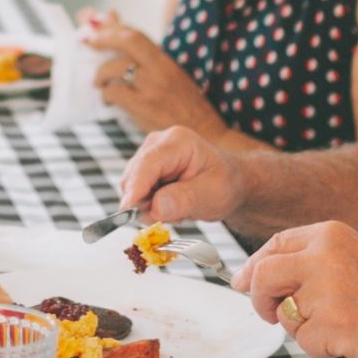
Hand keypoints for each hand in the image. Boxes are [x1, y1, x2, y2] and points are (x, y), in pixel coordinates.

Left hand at [80, 9, 223, 137]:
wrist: (203, 132)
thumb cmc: (182, 101)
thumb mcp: (166, 72)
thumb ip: (139, 49)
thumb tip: (111, 15)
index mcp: (165, 61)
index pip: (136, 35)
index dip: (111, 28)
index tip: (94, 28)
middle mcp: (160, 71)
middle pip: (127, 42)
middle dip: (102, 38)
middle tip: (87, 43)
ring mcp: (152, 89)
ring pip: (116, 69)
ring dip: (100, 74)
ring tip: (99, 82)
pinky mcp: (144, 108)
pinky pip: (115, 92)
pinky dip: (106, 94)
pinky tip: (107, 98)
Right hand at [118, 125, 239, 223]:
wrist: (230, 183)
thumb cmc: (226, 183)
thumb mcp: (214, 194)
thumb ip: (186, 199)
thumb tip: (156, 207)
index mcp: (178, 142)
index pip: (148, 163)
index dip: (136, 187)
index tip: (127, 210)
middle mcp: (158, 143)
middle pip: (134, 176)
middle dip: (147, 202)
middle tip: (176, 216)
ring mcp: (149, 155)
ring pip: (132, 187)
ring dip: (150, 206)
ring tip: (179, 208)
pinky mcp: (145, 169)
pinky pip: (135, 193)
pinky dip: (150, 205)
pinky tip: (171, 205)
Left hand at [234, 219, 357, 357]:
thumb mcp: (351, 258)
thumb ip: (307, 262)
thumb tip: (247, 278)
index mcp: (329, 235)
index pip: (275, 245)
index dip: (254, 266)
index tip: (242, 284)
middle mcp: (324, 256)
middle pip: (264, 277)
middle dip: (261, 300)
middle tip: (272, 314)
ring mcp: (328, 291)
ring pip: (286, 315)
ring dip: (304, 328)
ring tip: (340, 324)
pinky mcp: (333, 324)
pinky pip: (305, 342)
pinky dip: (322, 348)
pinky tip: (350, 339)